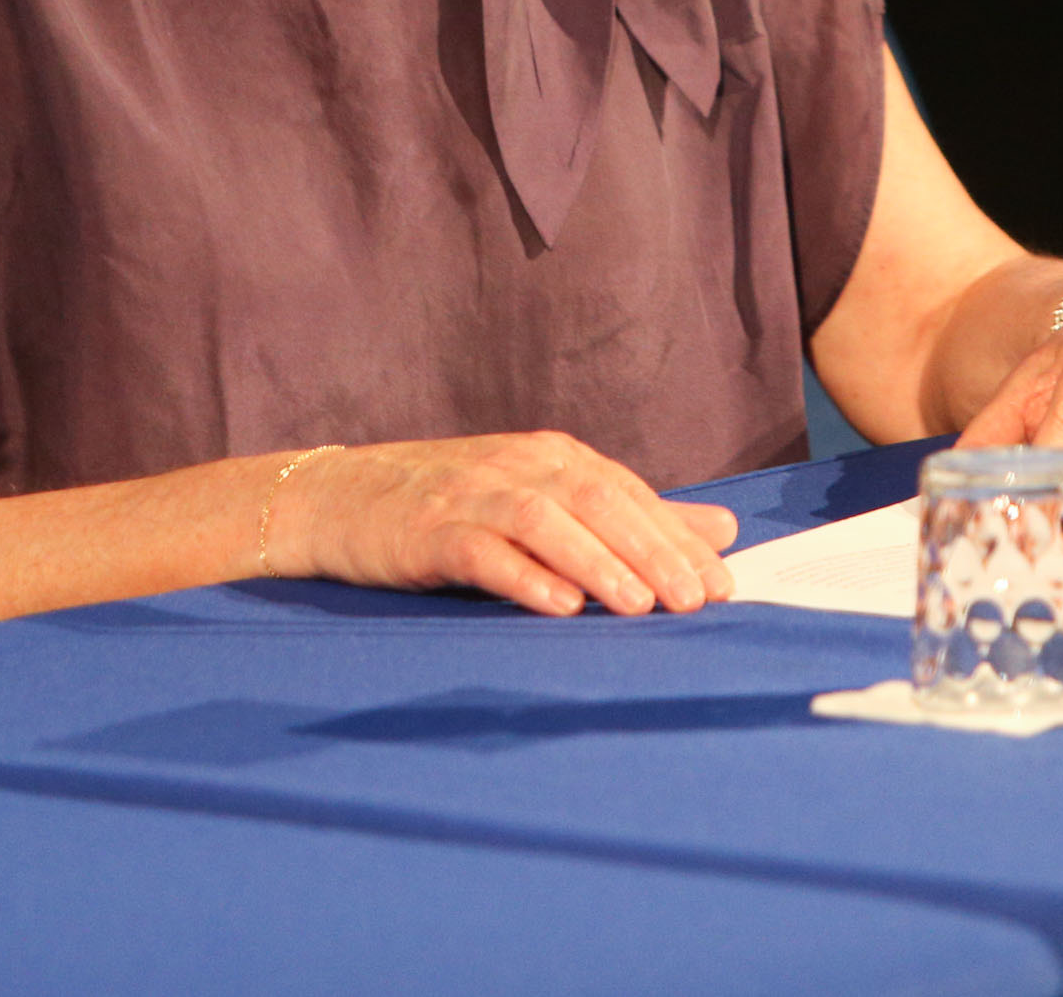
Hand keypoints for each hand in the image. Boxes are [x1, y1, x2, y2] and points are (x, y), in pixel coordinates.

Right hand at [268, 432, 738, 616]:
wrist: (339, 499)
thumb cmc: (452, 506)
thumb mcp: (544, 501)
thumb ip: (630, 516)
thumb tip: (720, 531)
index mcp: (553, 457)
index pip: (629, 494)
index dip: (678, 538)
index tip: (723, 586)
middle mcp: (519, 466)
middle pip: (597, 501)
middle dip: (651, 551)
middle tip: (695, 601)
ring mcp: (471, 495)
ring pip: (546, 520)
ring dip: (597, 560)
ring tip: (639, 606)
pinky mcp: (428, 530)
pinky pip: (481, 550)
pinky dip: (522, 575)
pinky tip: (558, 606)